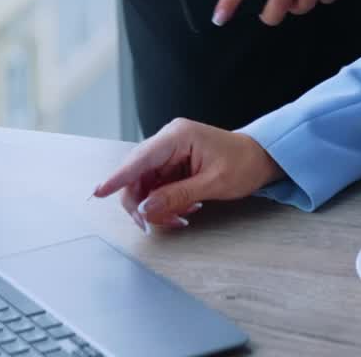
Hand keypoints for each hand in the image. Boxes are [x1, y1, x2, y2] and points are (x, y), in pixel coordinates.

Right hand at [92, 118, 283, 231]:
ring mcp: (169, 153)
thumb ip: (177, 195)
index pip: (139, 158)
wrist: (260, 157)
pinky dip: (164, 204)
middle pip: (136, 177)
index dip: (118, 177)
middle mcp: (168, 141)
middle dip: (144, 205)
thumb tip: (146, 208)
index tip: (99, 192)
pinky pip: (156, 189)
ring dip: (156, 208)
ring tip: (182, 215)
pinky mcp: (172, 165)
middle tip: (158, 225)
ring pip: (144, 187)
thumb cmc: (242, 162)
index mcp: (177, 136)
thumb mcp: (213, 183)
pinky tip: (184, 209)